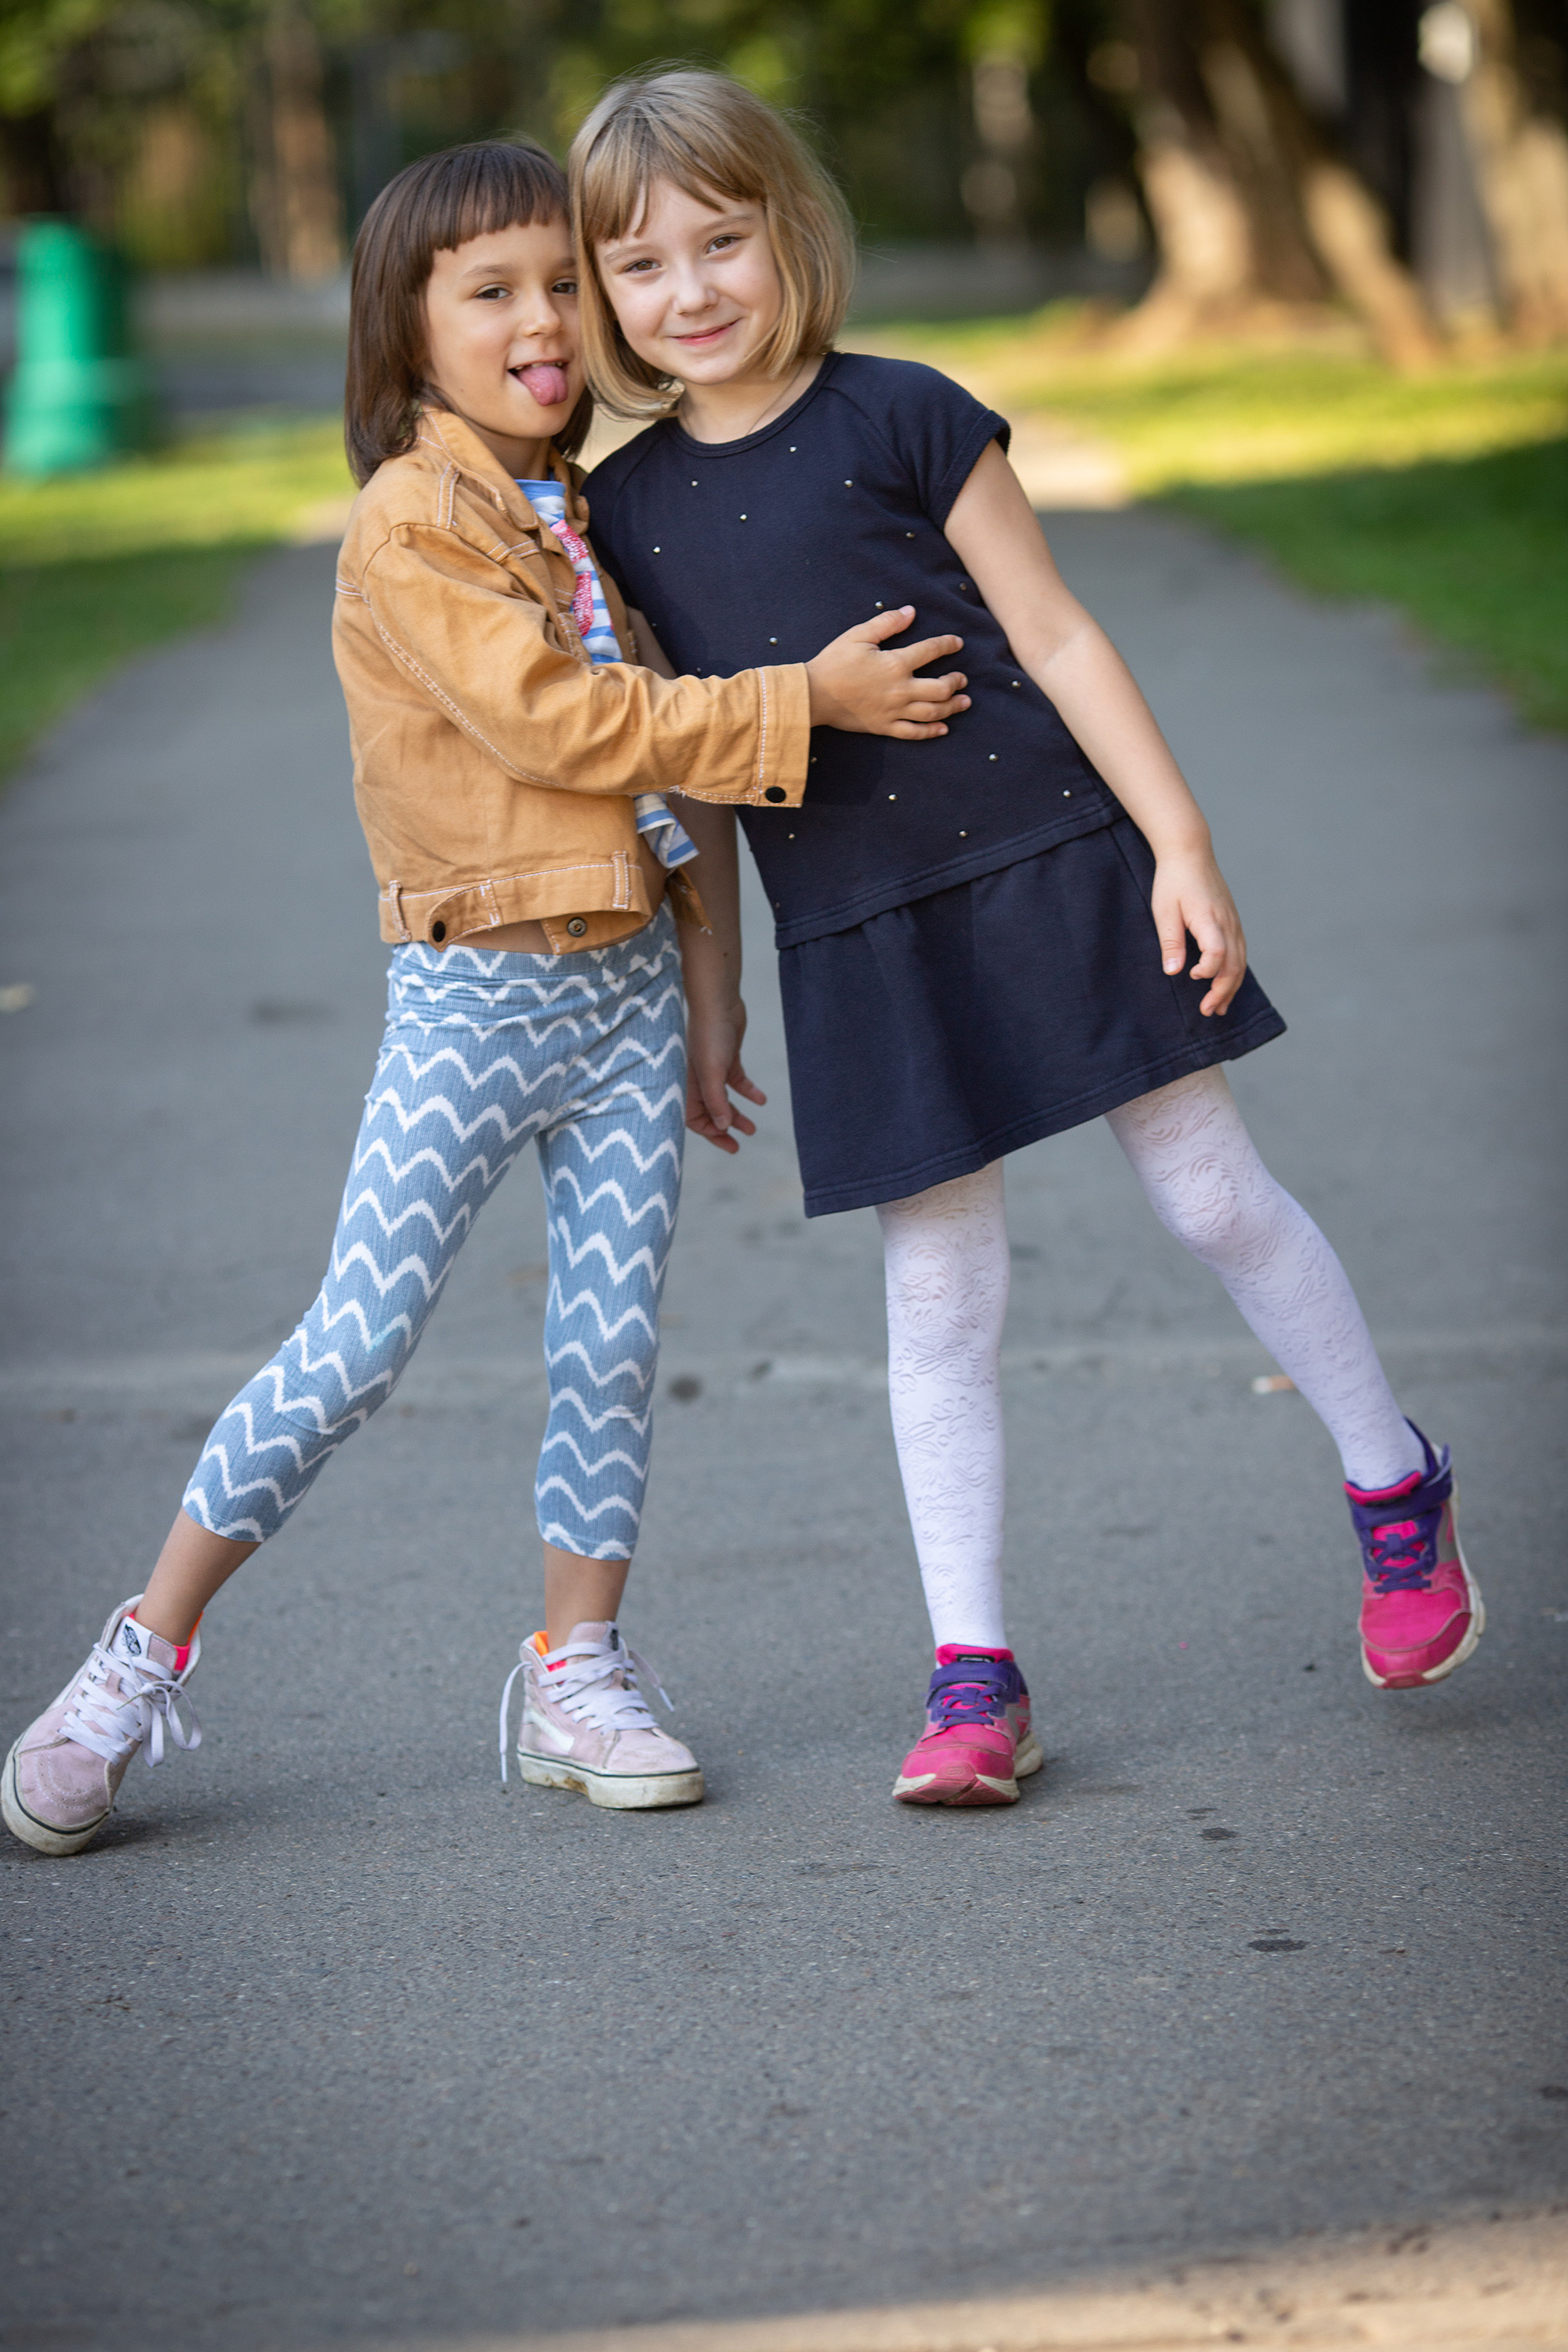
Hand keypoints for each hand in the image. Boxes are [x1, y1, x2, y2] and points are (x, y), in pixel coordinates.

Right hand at [686, 993, 765, 1153]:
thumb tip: (722, 1127)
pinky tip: (761, 1100)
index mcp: (687, 1085)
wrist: (719, 1002)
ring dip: (737, 1114)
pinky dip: (748, 1091)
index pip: (694, 1118)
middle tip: (739, 1144)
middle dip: (724, 1129)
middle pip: (709, 1112)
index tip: (730, 1143)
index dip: (710, 1133)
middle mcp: (697, 1080)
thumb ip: (716, 1101)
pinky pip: (737, 1082)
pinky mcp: (727, 1059)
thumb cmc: (710, 1034)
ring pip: (724, 1100)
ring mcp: (713, 1069)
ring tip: (752, 1128)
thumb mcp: (712, 1072)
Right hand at [805, 607, 967, 738]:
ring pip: (933, 712)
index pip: (931, 651)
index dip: (947, 645)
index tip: (957, 643)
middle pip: (940, 688)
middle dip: (956, 682)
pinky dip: (931, 732)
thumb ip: (887, 623)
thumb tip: (910, 612)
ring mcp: (894, 711)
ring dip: (952, 707)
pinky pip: (914, 733)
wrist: (813, 695)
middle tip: (962, 679)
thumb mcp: (858, 635)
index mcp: (895, 663)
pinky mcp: (884, 727)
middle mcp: (900, 689)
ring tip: (964, 702)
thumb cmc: (834, 662)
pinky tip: (944, 729)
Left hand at [1151, 847, 1247, 1016]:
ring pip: (1241, 962)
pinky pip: (1241, 953)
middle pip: (1234, 965)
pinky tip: (1226, 985)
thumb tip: (1173, 971)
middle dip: (1222, 991)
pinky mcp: (1233, 921)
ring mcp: (1234, 922)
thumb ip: (1171, 942)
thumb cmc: (1173, 881)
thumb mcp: (1164, 911)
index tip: (1192, 975)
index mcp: (1209, 919)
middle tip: (1208, 1011)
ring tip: (1219, 1008)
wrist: (1190, 852)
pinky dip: (1236, 973)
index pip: (1218, 952)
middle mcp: (1227, 922)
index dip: (1208, 970)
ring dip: (1231, 987)